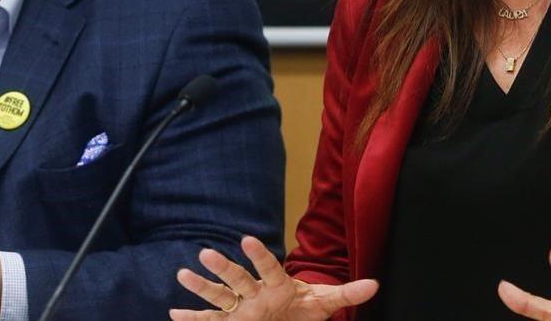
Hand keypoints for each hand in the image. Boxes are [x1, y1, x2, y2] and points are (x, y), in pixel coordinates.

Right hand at [170, 235, 377, 319]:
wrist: (288, 318)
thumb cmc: (303, 309)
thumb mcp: (325, 303)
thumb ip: (347, 293)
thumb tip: (375, 284)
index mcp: (277, 284)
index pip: (268, 267)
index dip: (258, 255)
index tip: (246, 238)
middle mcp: (254, 292)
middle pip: (238, 278)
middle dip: (223, 267)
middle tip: (206, 252)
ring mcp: (240, 307)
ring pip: (219, 295)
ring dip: (201, 285)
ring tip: (183, 274)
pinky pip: (210, 320)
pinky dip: (193, 317)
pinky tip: (175, 313)